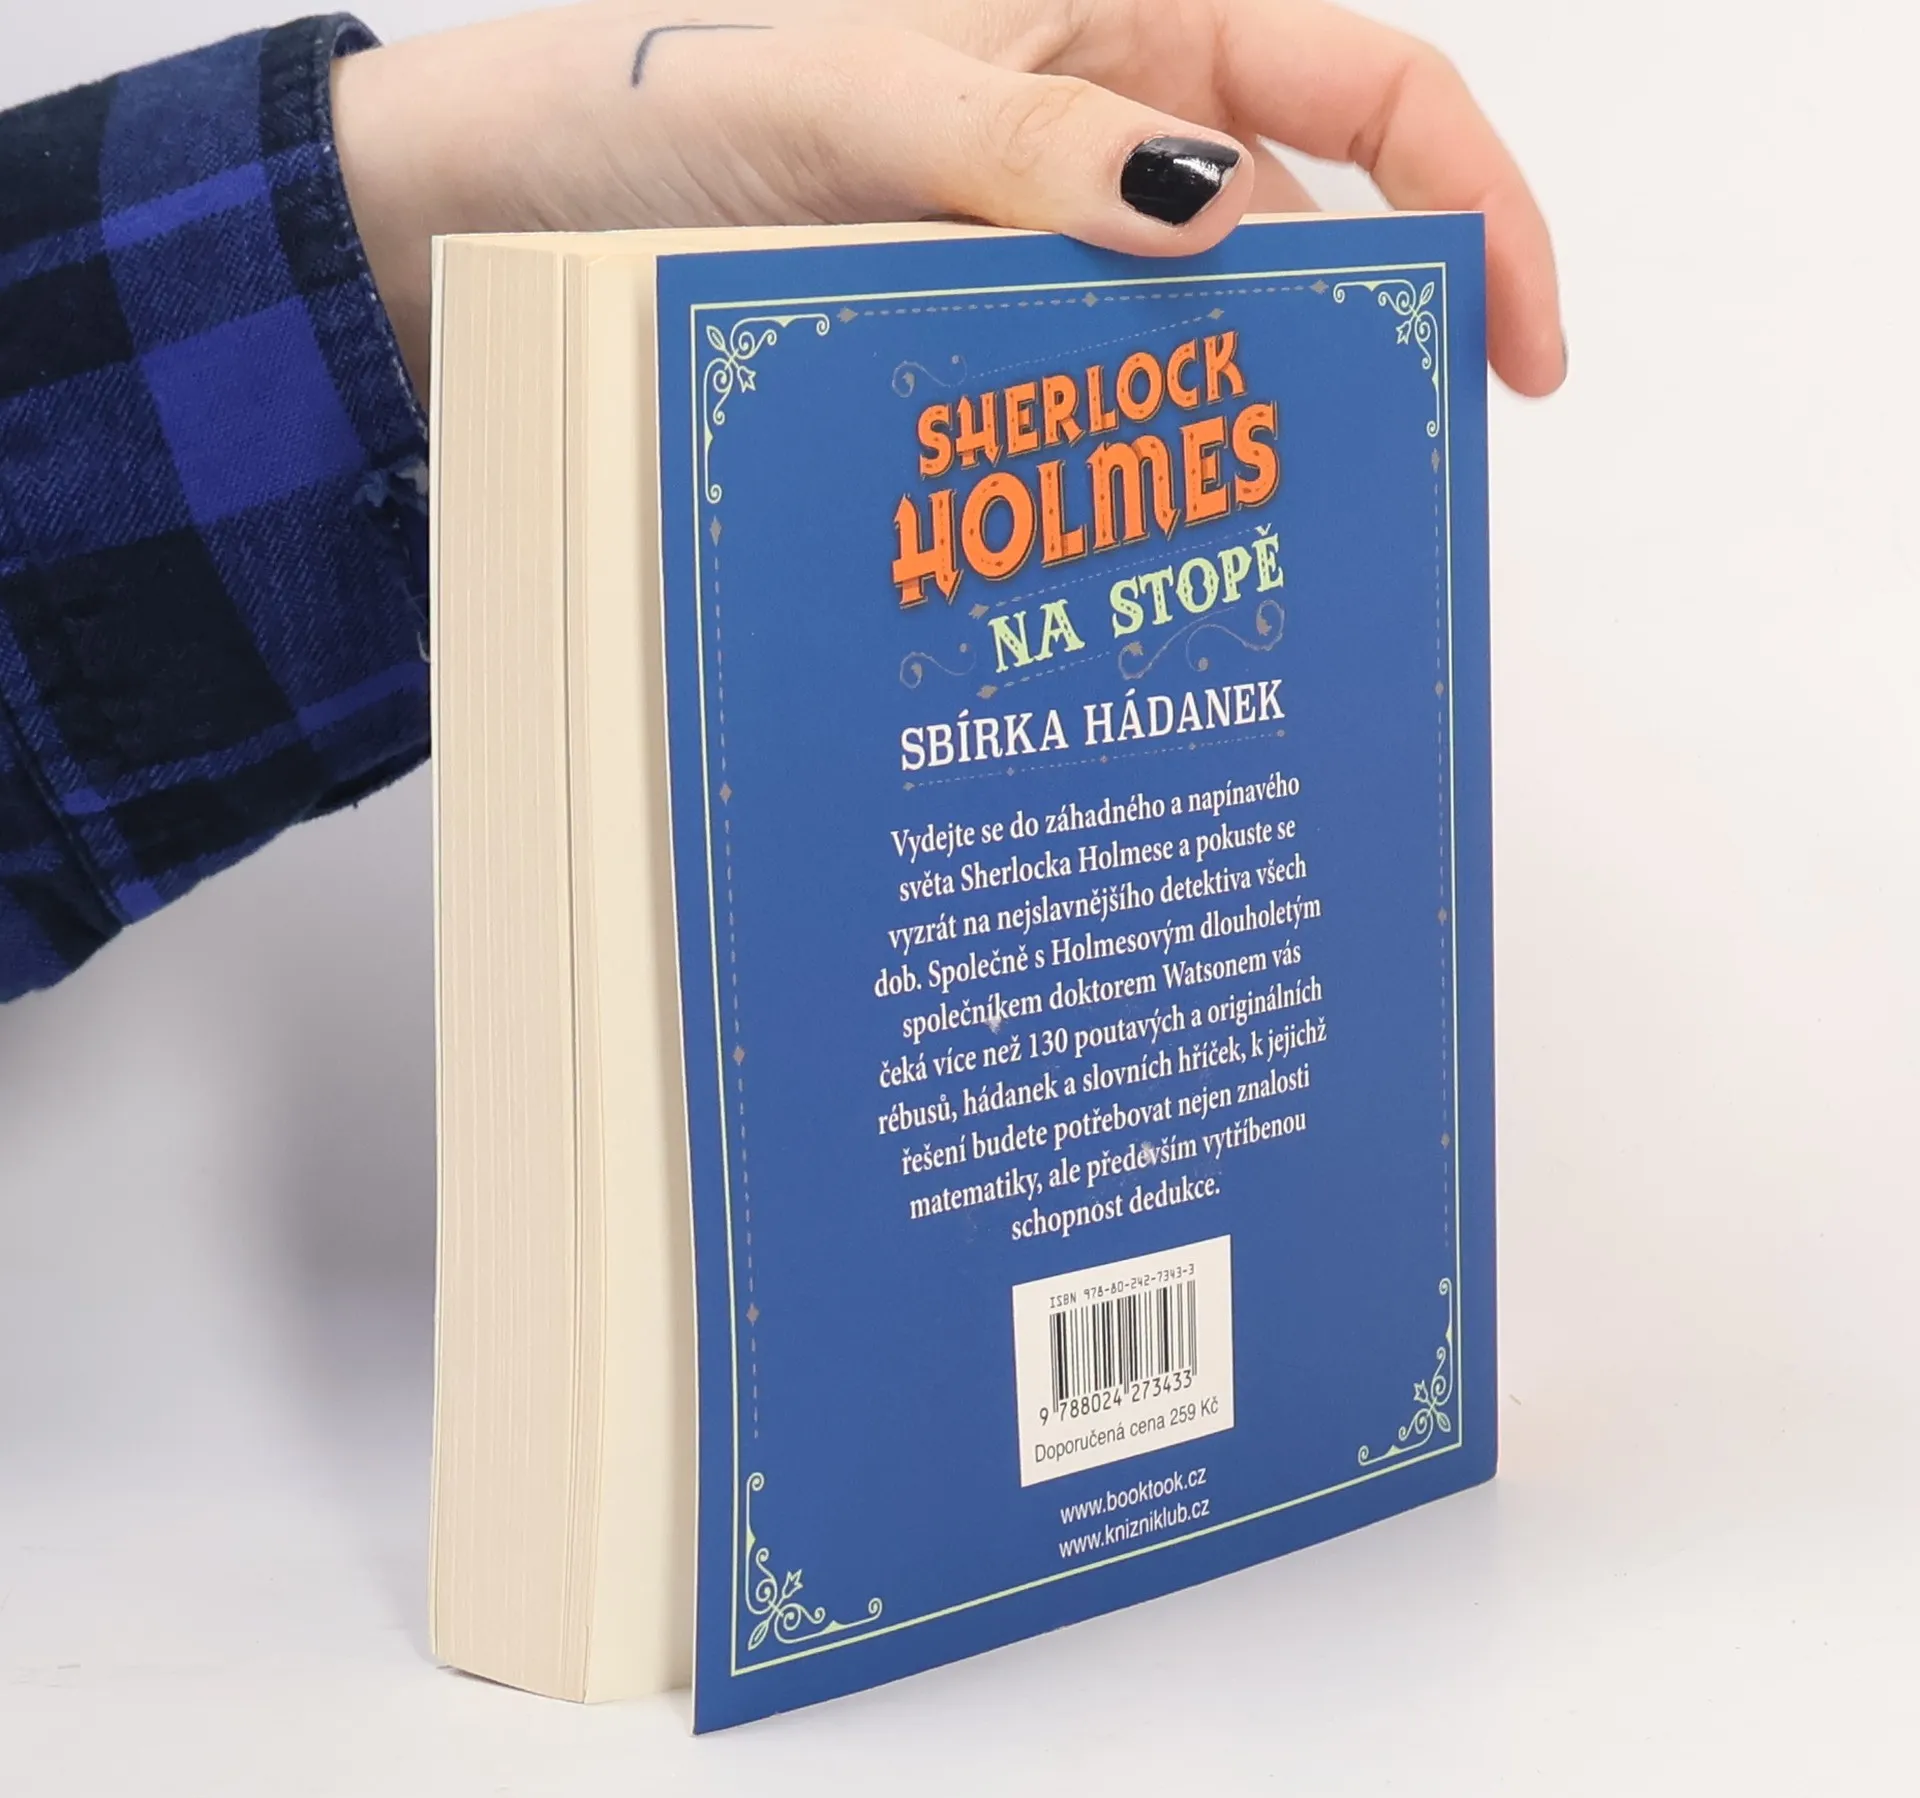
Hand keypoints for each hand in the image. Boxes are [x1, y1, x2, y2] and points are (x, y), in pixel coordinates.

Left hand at [332, 0, 1562, 397]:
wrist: (505, 188)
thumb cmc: (658, 91)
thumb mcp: (855, 96)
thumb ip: (1029, 149)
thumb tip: (1209, 221)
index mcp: (1119, 3)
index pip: (1365, 86)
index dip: (1478, 203)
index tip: (1517, 350)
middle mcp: (1099, 110)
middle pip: (1295, 224)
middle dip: (1343, 345)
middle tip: (1360, 496)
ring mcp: (1035, 222)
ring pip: (1184, 321)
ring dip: (1212, 416)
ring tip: (1229, 541)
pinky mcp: (972, 307)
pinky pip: (1081, 371)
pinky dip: (1108, 439)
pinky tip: (1110, 516)